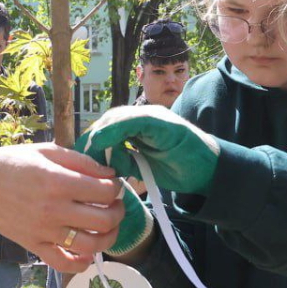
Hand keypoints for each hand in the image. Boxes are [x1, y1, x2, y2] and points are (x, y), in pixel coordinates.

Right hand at [0, 143, 123, 272]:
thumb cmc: (13, 163)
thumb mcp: (47, 151)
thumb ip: (80, 161)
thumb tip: (109, 173)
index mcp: (59, 182)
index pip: (105, 191)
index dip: (116, 187)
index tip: (113, 185)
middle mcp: (54, 210)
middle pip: (104, 220)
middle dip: (118, 212)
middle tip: (115, 205)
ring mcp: (44, 231)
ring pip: (90, 245)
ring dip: (108, 238)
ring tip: (108, 228)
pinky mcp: (34, 245)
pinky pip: (63, 263)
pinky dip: (80, 264)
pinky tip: (87, 254)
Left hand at [75, 105, 219, 194]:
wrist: (207, 171)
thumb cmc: (175, 168)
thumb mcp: (140, 167)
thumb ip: (122, 162)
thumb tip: (100, 167)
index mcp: (136, 127)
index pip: (105, 128)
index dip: (90, 142)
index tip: (79, 162)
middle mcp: (142, 117)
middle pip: (107, 121)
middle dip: (92, 141)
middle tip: (84, 164)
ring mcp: (153, 116)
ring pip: (117, 118)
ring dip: (102, 138)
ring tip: (96, 160)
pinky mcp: (163, 121)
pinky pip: (135, 120)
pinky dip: (117, 130)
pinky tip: (106, 144)